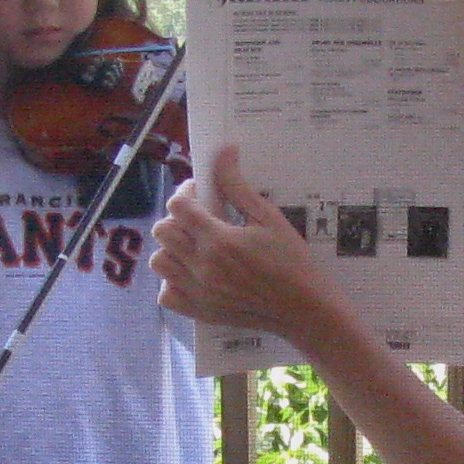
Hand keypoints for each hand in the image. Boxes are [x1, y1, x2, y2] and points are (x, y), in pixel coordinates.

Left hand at [150, 146, 339, 342]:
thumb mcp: (269, 218)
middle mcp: (202, 266)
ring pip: (159, 261)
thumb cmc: (292, 261)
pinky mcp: (199, 311)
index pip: (178, 205)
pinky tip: (194, 273)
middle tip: (200, 219)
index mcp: (219, 239)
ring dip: (172, 248)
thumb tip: (223, 151)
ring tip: (196, 246)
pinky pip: (166, 294)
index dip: (187, 193)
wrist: (303, 308)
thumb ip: (238, 186)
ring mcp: (198, 292)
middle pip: (162, 231)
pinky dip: (173, 281)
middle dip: (177, 218)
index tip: (203, 193)